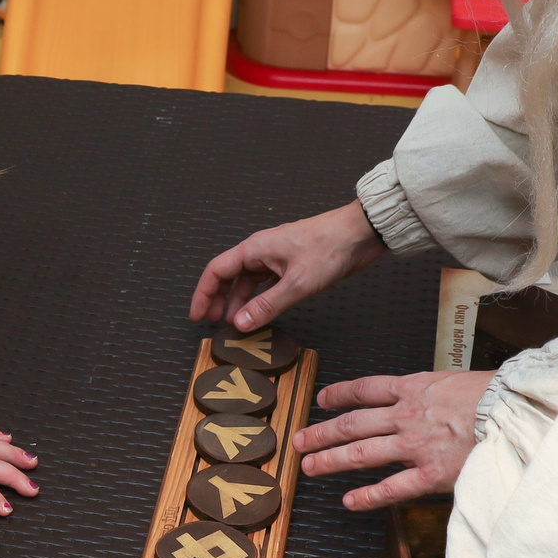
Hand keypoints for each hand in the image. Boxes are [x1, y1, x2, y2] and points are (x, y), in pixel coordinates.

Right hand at [189, 200, 386, 332]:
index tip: (197, 316)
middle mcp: (261, 251)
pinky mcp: (292, 264)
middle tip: (213, 324)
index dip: (203, 295)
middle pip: (229, 276)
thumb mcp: (297, 284)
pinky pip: (266, 283)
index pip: (216, 271)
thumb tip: (240, 323)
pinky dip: (259, 299)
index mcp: (255, 249)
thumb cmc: (330, 247)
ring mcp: (277, 257)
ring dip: (240, 302)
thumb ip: (266, 306)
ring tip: (237, 324)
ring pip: (248, 281)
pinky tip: (261, 313)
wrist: (360, 233)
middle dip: (218, 300)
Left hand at [294, 370, 494, 509]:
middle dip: (321, 432)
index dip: (339, 395)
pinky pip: (390, 488)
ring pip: (361, 454)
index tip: (322, 400)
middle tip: (299, 441)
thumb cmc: (498, 396)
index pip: (365, 389)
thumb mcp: (459, 380)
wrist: (518, 414)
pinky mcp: (430, 474)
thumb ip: (437, 392)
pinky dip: (367, 497)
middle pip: (352, 424)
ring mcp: (415, 446)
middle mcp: (407, 415)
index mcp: (415, 388)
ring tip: (309, 467)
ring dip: (330, 460)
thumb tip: (432, 397)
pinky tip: (348, 502)